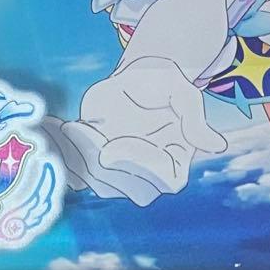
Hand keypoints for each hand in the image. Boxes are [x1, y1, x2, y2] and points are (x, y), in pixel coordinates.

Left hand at [70, 57, 226, 202]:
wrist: (138, 79)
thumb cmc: (163, 84)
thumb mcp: (181, 92)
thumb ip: (193, 118)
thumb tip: (216, 145)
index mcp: (177, 160)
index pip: (163, 179)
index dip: (137, 165)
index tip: (109, 146)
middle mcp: (150, 174)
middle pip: (130, 190)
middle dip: (102, 165)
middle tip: (79, 132)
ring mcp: (121, 173)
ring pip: (99, 184)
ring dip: (77, 158)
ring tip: (64, 128)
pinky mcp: (96, 166)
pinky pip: (78, 174)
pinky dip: (63, 156)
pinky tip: (53, 131)